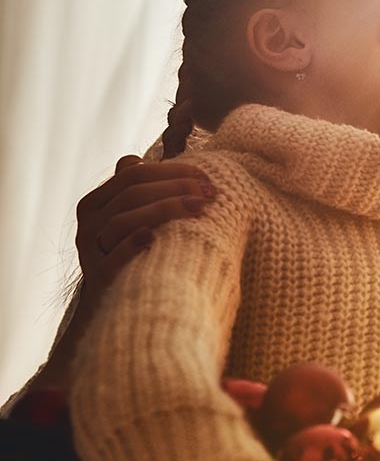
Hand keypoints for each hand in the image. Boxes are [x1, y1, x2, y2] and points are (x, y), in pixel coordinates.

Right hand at [76, 155, 215, 305]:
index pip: (133, 174)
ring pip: (123, 219)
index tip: (207, 178)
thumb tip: (139, 158)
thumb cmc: (132, 253)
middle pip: (131, 193)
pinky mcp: (100, 278)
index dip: (172, 171)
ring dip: (165, 209)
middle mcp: (88, 224)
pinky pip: (113, 258)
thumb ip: (132, 189)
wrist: (119, 302)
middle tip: (209, 193)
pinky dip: (132, 245)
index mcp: (95, 203)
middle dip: (175, 187)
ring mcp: (91, 251)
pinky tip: (154, 237)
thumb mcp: (130, 218)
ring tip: (199, 208)